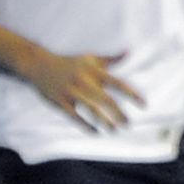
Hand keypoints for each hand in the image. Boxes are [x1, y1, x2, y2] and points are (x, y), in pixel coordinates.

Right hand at [23, 50, 143, 131]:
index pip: (117, 84)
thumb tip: (129, 52)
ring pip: (90, 109)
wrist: (39, 65)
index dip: (131, 94)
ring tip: (114, 130)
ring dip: (104, 121)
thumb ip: (111, 59)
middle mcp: (84, 81)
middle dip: (118, 113)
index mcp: (94, 71)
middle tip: (128, 124)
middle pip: (105, 99)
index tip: (143, 105)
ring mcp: (71, 92)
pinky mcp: (59, 101)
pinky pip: (74, 116)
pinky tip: (95, 132)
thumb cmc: (70, 63)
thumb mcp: (90, 58)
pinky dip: (85, 124)